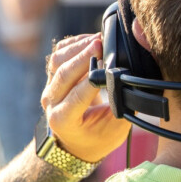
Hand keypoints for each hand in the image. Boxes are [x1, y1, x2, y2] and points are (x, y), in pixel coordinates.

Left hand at [41, 35, 129, 162]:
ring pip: (57, 60)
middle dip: (83, 57)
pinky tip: (91, 41)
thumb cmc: (99, 136)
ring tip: (98, 40)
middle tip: (101, 44)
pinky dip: (75, 44)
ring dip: (78, 47)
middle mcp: (52, 102)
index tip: (108, 67)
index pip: (76, 96)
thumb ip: (122, 106)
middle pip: (63, 74)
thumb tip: (130, 81)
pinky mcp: (53, 76)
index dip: (92, 80)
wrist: (77, 141)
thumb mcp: (115, 128)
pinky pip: (59, 54)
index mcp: (64, 120)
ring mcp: (50, 87)